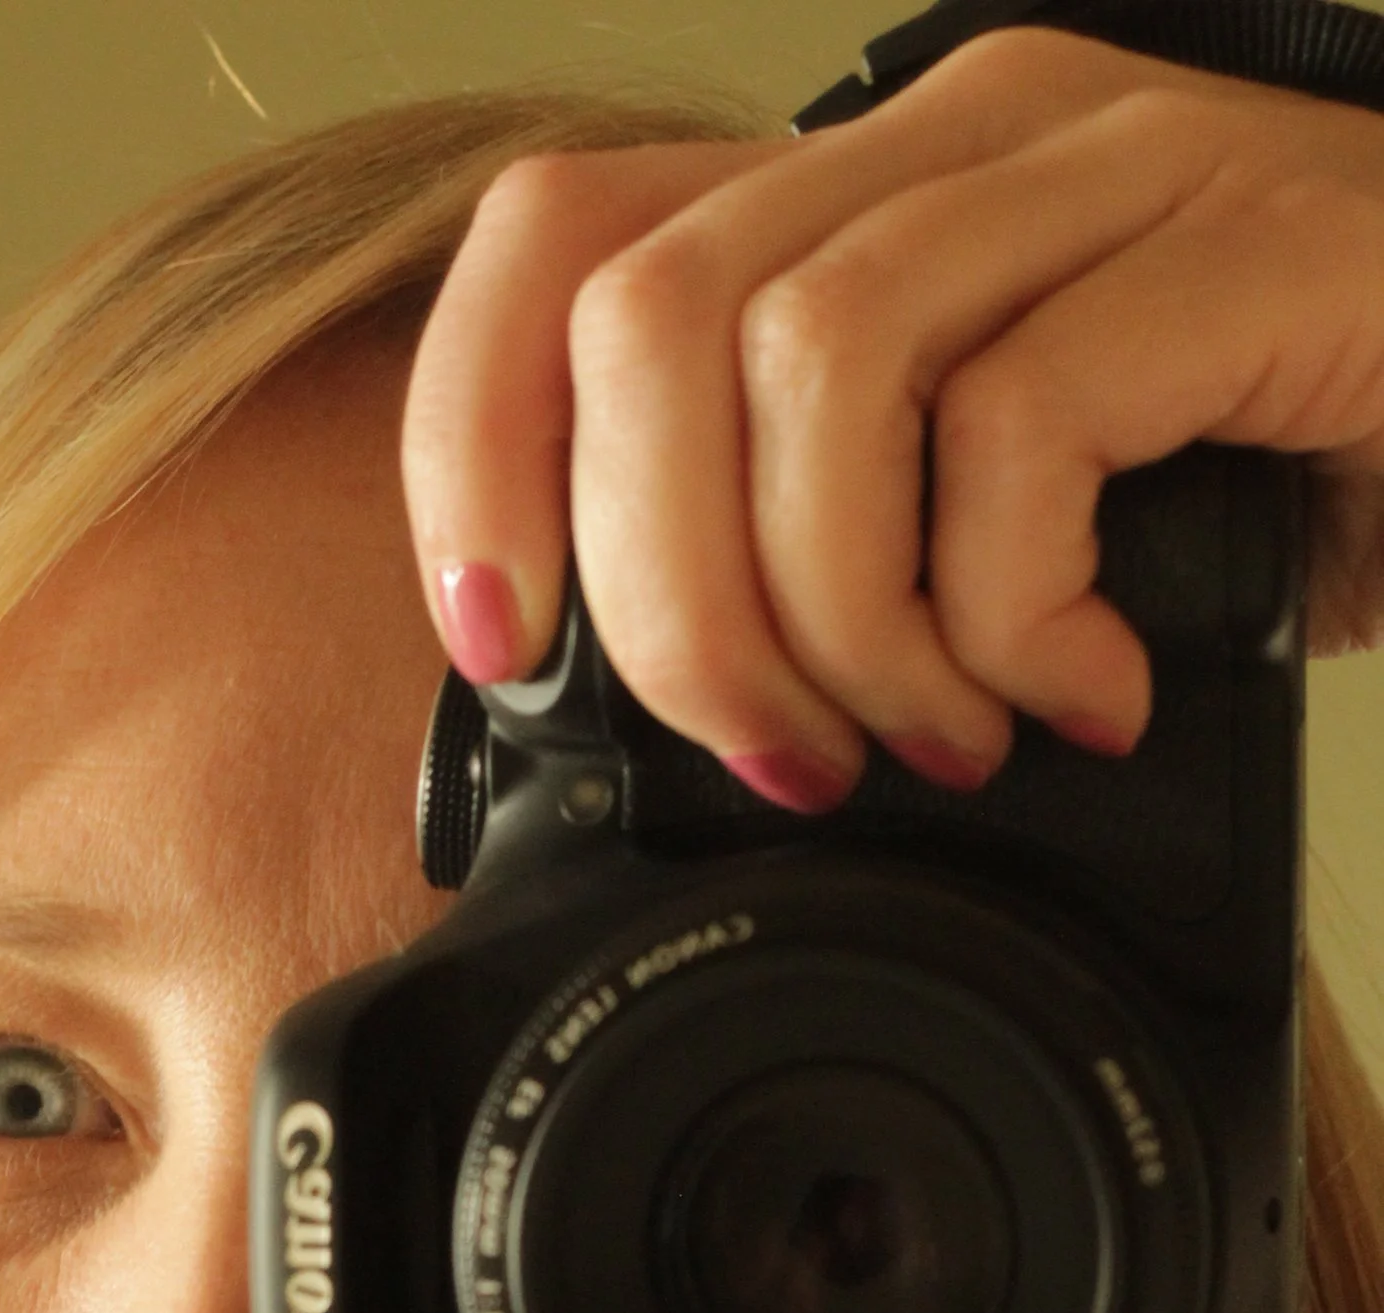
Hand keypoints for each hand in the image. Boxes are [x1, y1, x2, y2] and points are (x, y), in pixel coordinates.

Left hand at [399, 30, 1383, 807]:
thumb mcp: (980, 517)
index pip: (564, 241)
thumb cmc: (1257, 478)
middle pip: (655, 321)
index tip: (504, 644)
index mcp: (861, 190)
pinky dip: (1009, 612)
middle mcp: (963, 137)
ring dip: (835, 618)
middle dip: (666, 598)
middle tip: (773, 751)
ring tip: (930, 734)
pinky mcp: (1237, 243)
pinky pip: (1023, 425)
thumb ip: (815, 554)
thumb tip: (659, 718)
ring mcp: (1104, 169)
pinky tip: (1078, 690)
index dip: (480, 448)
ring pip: (813, 365)